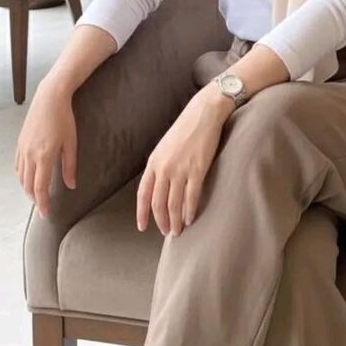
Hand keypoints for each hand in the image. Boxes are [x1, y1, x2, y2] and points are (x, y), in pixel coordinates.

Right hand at [15, 80, 76, 216]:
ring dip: (28, 189)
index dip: (43, 204)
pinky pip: (18, 166)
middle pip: (28, 185)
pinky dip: (22, 176)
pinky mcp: (20, 143)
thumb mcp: (71, 143)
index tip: (46, 214)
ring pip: (21, 177)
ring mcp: (23, 149)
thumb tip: (71, 185)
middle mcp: (30, 155)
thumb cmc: (64, 119)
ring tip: (37, 195)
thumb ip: (70, 166)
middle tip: (43, 208)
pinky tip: (29, 178)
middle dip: (35, 199)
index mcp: (44, 156)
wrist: (50, 98)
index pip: (40, 188)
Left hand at [136, 85, 232, 235]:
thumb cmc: (185, 129)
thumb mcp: (165, 147)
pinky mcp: (198, 169)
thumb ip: (160, 166)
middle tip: (166, 232)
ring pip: (174, 203)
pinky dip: (190, 211)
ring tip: (178, 231)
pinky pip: (192, 196)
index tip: (142, 227)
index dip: (141, 213)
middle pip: (158, 203)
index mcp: (153, 162)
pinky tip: (190, 219)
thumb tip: (159, 186)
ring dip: (176, 220)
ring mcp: (180, 169)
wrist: (203, 113)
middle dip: (161, 221)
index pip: (143, 194)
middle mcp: (164, 168)